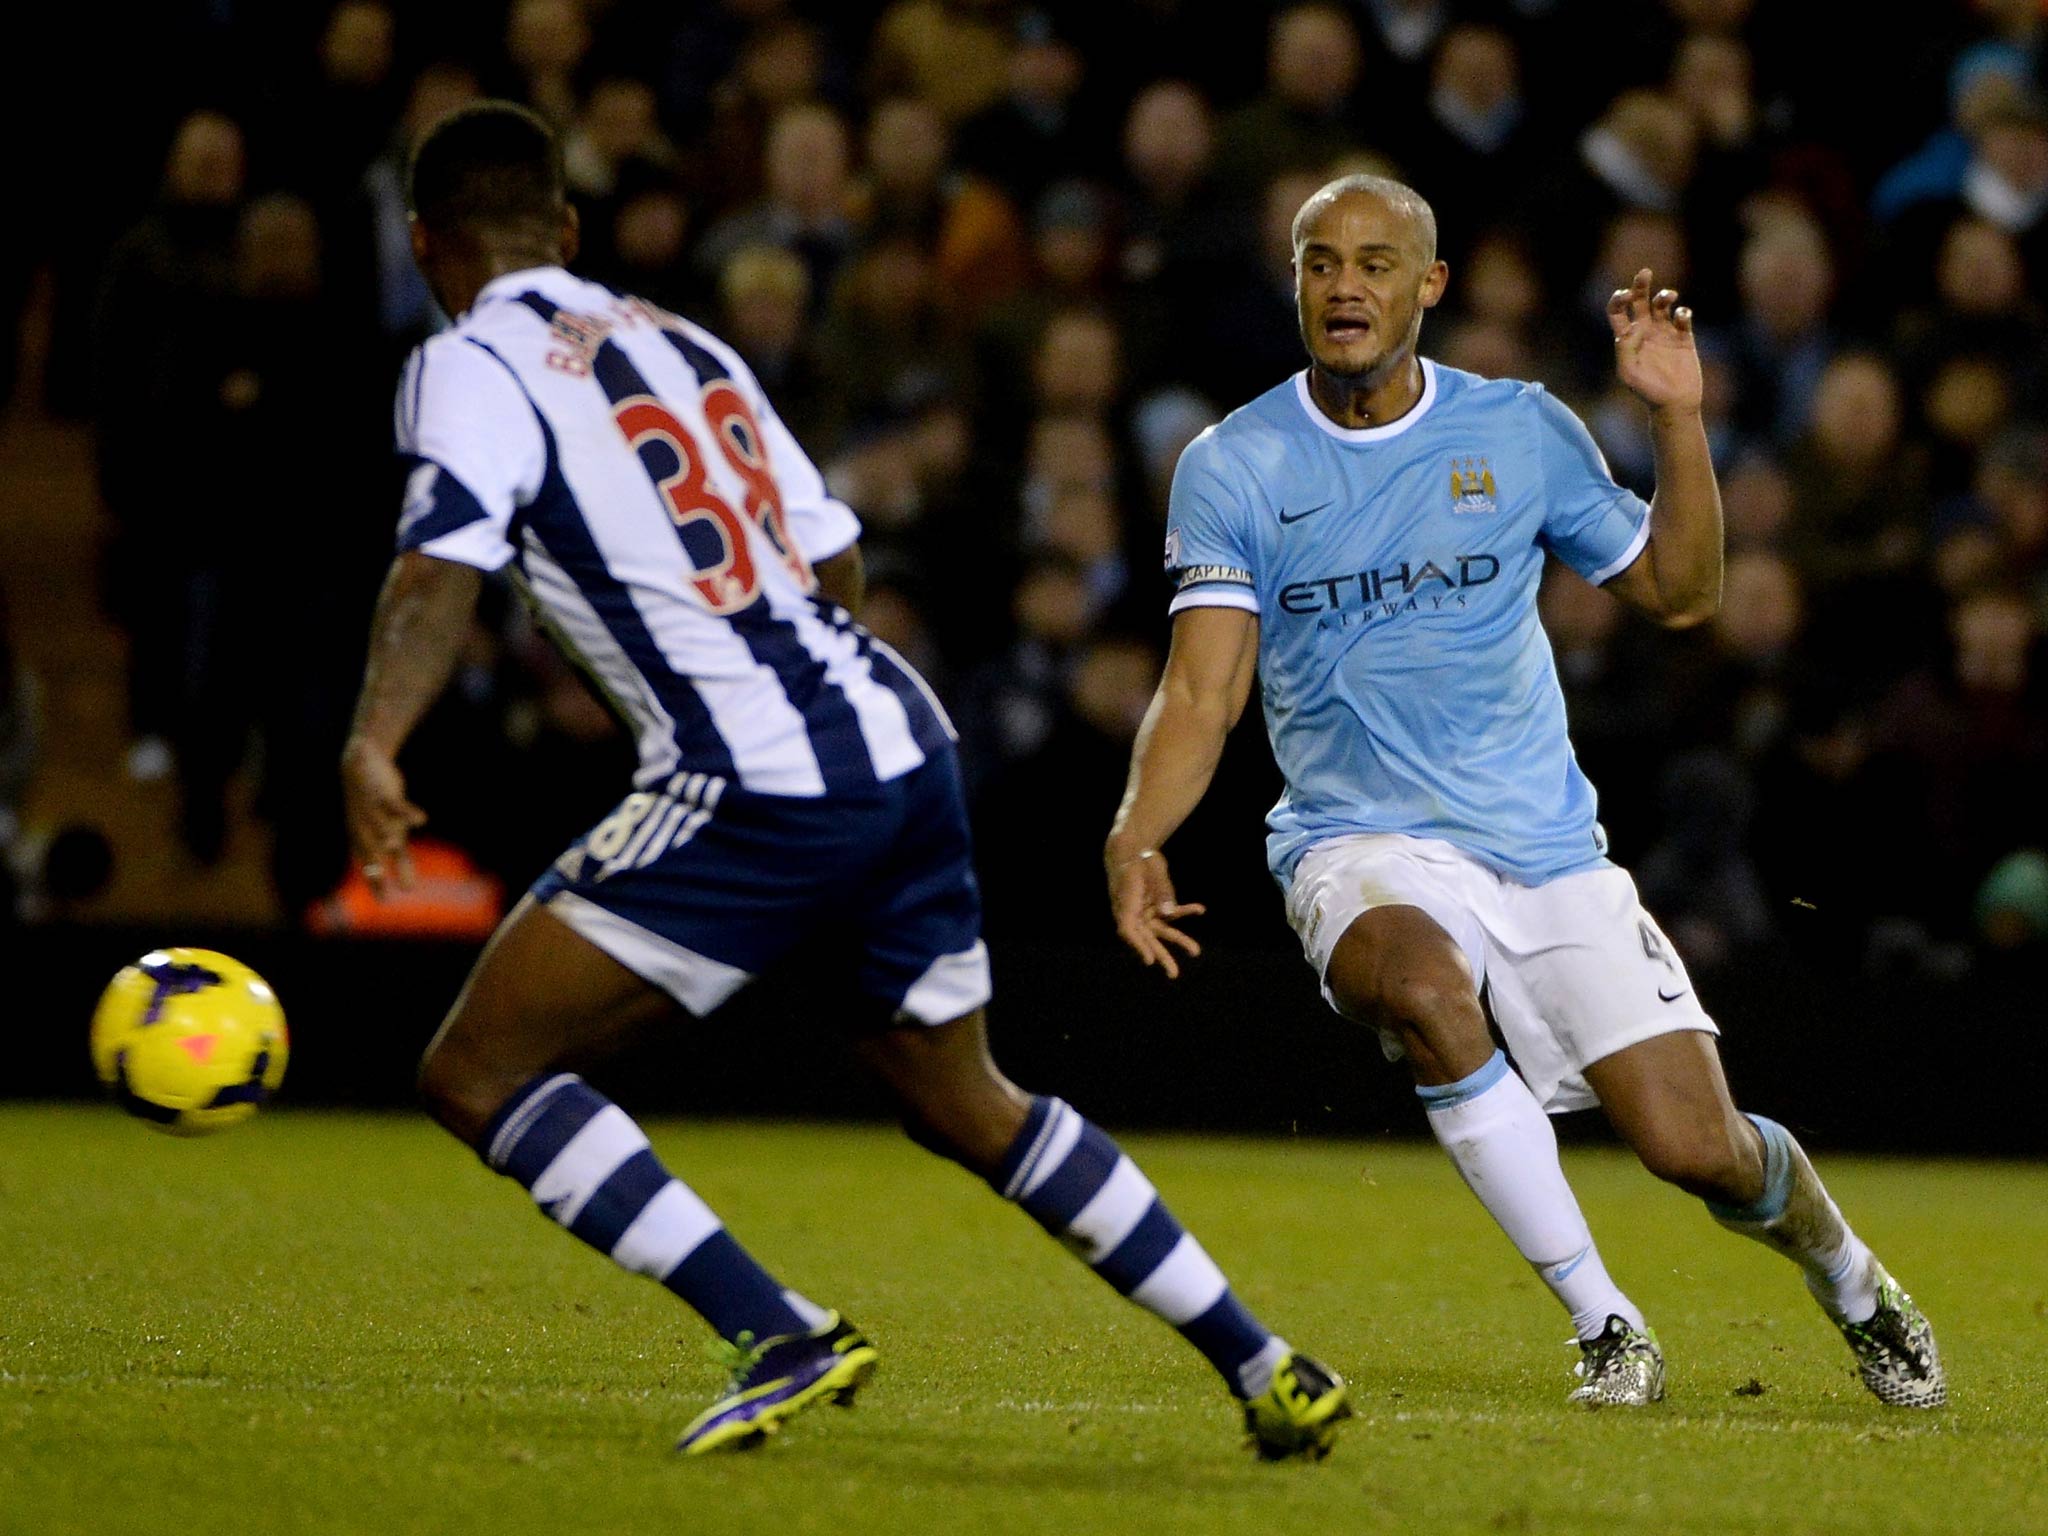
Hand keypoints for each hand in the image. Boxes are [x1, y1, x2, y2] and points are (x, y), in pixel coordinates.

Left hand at [341, 737, 425, 897]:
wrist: (363, 766)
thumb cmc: (377, 809)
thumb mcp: (392, 836)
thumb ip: (401, 863)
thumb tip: (409, 890)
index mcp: (361, 839)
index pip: (366, 864)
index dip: (373, 880)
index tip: (384, 900)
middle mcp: (362, 826)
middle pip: (368, 846)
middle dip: (374, 860)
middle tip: (380, 876)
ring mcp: (371, 809)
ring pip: (378, 822)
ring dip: (385, 832)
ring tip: (394, 845)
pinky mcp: (382, 792)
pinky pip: (394, 803)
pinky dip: (407, 811)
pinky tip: (421, 821)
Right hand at [1106, 845, 1205, 979]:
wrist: (1134, 849)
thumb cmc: (1139, 858)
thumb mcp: (1151, 868)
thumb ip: (1161, 889)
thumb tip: (1170, 913)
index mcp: (1125, 903)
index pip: (1128, 929)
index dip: (1138, 946)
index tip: (1149, 960)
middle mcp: (1134, 912)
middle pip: (1145, 937)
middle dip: (1160, 955)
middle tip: (1173, 974)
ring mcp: (1145, 911)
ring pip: (1161, 930)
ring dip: (1178, 940)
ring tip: (1196, 951)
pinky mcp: (1156, 906)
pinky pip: (1171, 913)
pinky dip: (1185, 911)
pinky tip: (1199, 910)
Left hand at [1608, 269, 1701, 413]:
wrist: (1674, 403)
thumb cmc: (1647, 390)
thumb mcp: (1628, 371)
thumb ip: (1625, 347)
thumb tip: (1634, 326)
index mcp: (1627, 337)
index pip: (1618, 311)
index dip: (1619, 299)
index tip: (1626, 294)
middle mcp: (1645, 331)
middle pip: (1640, 300)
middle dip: (1641, 285)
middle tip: (1645, 272)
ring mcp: (1665, 332)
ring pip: (1663, 305)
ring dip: (1664, 295)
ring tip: (1668, 297)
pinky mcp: (1684, 337)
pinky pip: (1684, 317)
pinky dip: (1683, 312)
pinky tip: (1682, 317)